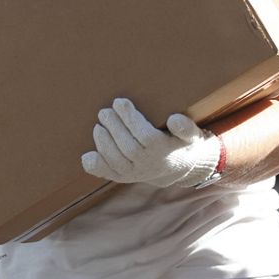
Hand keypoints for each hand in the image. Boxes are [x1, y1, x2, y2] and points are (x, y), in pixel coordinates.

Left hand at [80, 98, 221, 188]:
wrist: (174, 168)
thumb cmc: (179, 144)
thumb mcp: (190, 135)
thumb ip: (186, 128)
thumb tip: (174, 119)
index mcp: (163, 151)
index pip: (145, 136)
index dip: (130, 119)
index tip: (119, 102)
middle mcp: (147, 164)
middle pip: (127, 147)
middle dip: (113, 127)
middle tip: (104, 111)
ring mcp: (134, 173)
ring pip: (115, 160)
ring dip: (103, 142)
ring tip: (98, 125)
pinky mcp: (122, 177)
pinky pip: (107, 173)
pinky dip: (95, 166)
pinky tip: (87, 155)